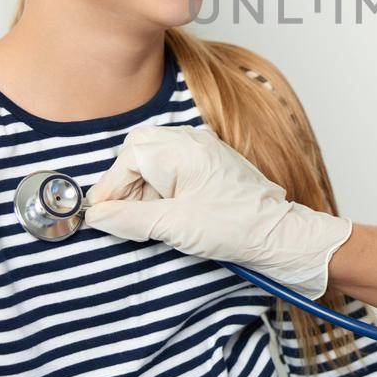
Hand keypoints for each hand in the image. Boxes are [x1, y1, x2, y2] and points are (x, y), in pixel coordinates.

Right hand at [84, 123, 351, 299]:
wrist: (280, 235)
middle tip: (121, 218)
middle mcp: (192, 141)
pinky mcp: (208, 165)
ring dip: (142, 189)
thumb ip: (131, 219)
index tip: (100, 216)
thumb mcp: (175, 226)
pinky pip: (172, 167)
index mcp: (183, 148)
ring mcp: (201, 151)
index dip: (111, 188)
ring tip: (146, 221)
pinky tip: (163, 214)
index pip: (129, 158)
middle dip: (125, 185)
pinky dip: (160, 189)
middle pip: (138, 152)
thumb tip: (97, 217)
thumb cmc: (235, 227)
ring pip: (154, 160)